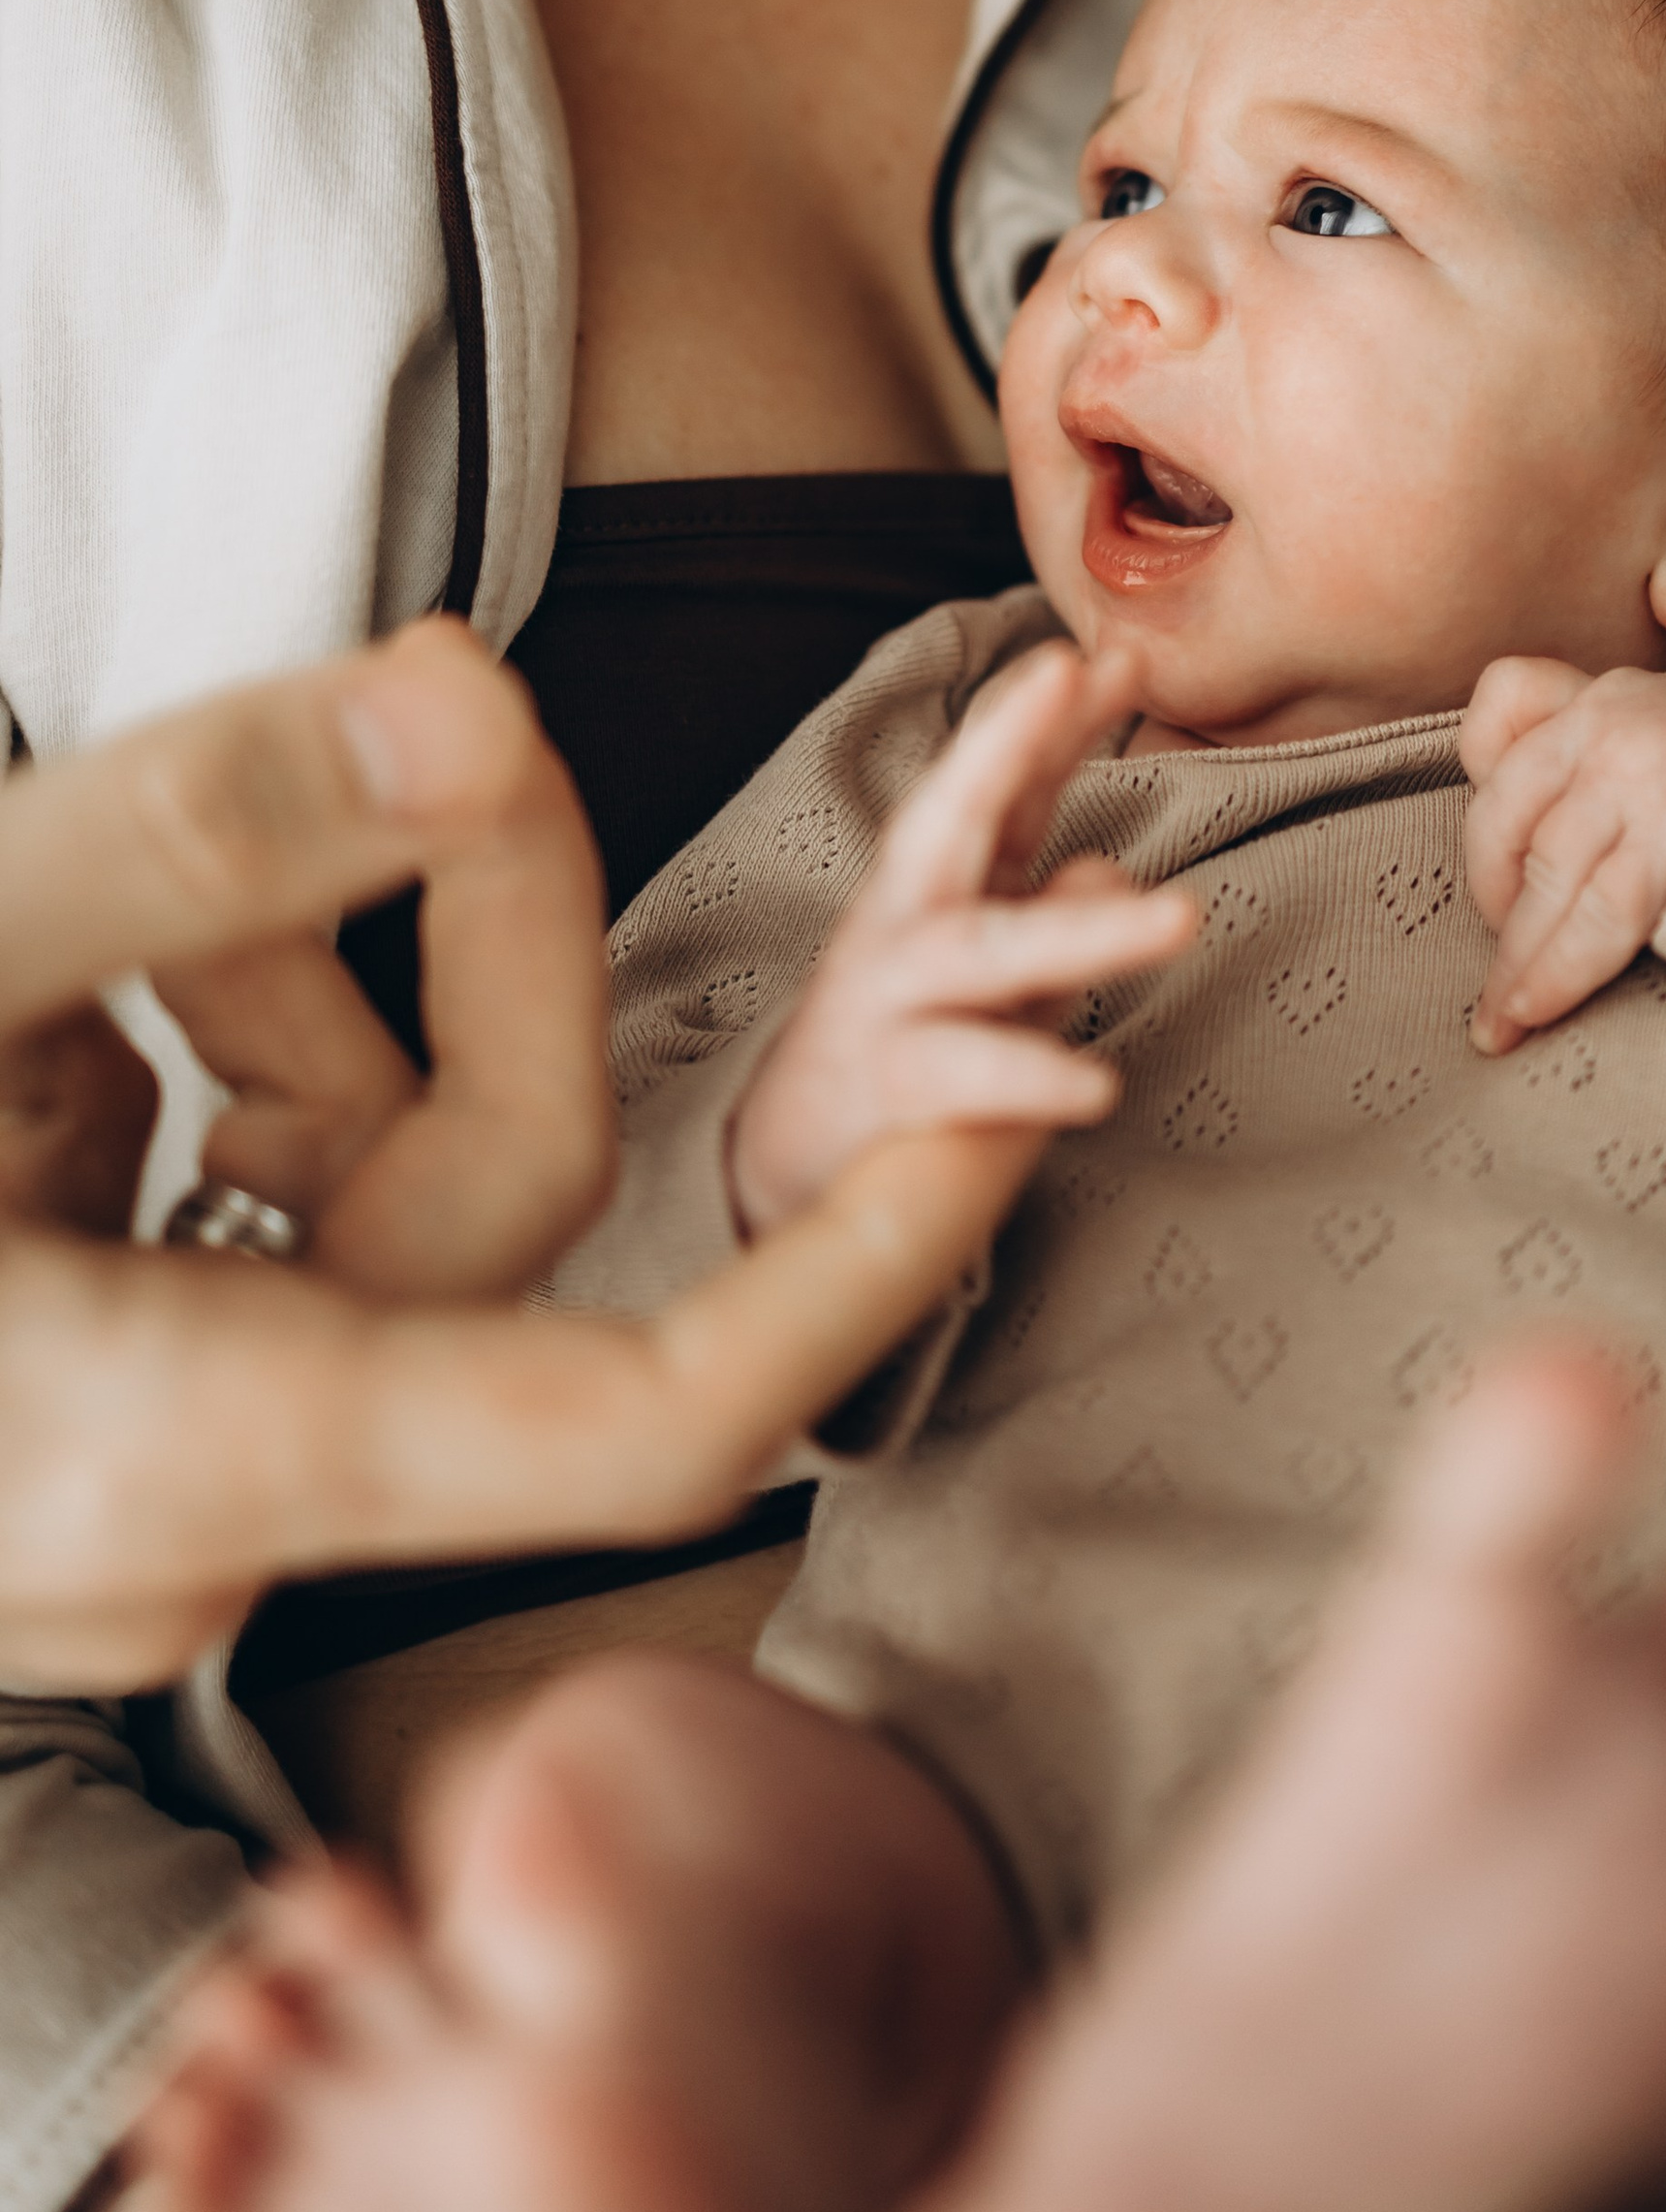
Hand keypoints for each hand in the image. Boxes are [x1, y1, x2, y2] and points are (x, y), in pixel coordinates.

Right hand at [0, 634, 1062, 1690]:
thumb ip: (196, 840)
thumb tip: (470, 708)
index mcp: (190, 1456)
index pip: (659, 1416)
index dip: (866, 1260)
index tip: (1024, 1107)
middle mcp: (202, 1511)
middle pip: (507, 1187)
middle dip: (480, 935)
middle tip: (414, 700)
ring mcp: (157, 1472)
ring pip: (377, 1175)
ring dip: (291, 974)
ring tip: (115, 878)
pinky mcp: (120, 1406)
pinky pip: (268, 1212)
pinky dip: (221, 1054)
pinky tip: (79, 989)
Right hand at [727, 642, 1197, 1237]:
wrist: (796, 1164)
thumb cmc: (911, 1045)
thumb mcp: (992, 965)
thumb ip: (1050, 904)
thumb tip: (1108, 863)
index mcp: (943, 884)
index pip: (1005, 783)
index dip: (1059, 717)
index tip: (1125, 655)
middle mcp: (906, 923)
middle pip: (949, 814)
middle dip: (1005, 739)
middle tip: (1064, 671)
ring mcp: (888, 1000)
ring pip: (979, 951)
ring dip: (1083, 930)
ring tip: (1180, 917)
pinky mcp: (884, 1088)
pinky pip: (961, 1075)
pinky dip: (1028, 1074)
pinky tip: (1094, 1085)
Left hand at [1459, 658, 1665, 1053]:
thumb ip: (1612, 763)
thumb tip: (1542, 859)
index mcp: (1611, 692)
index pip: (1505, 700)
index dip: (1482, 781)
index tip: (1494, 859)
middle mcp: (1611, 720)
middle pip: (1503, 811)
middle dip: (1492, 897)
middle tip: (1502, 961)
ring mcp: (1637, 771)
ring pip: (1543, 877)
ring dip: (1516, 961)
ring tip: (1502, 1018)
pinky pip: (1592, 918)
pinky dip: (1553, 974)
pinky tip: (1531, 1011)